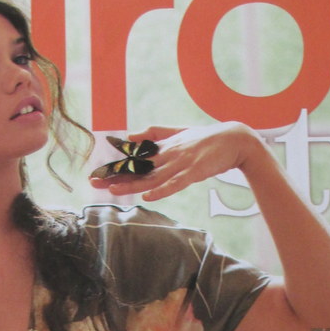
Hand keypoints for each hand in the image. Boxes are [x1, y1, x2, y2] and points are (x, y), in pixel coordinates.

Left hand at [87, 123, 264, 200]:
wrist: (235, 140)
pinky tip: (149, 196)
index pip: (135, 159)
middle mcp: (169, 154)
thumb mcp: (179, 134)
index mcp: (164, 147)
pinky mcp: (195, 171)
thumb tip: (131, 136)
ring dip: (133, 184)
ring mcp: (182, 163)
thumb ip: (155, 134)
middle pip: (138, 168)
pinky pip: (176, 184)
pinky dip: (162, 190)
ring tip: (113, 190)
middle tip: (94, 182)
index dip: (115, 167)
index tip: (97, 174)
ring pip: (153, 177)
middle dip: (116, 175)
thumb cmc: (207, 139)